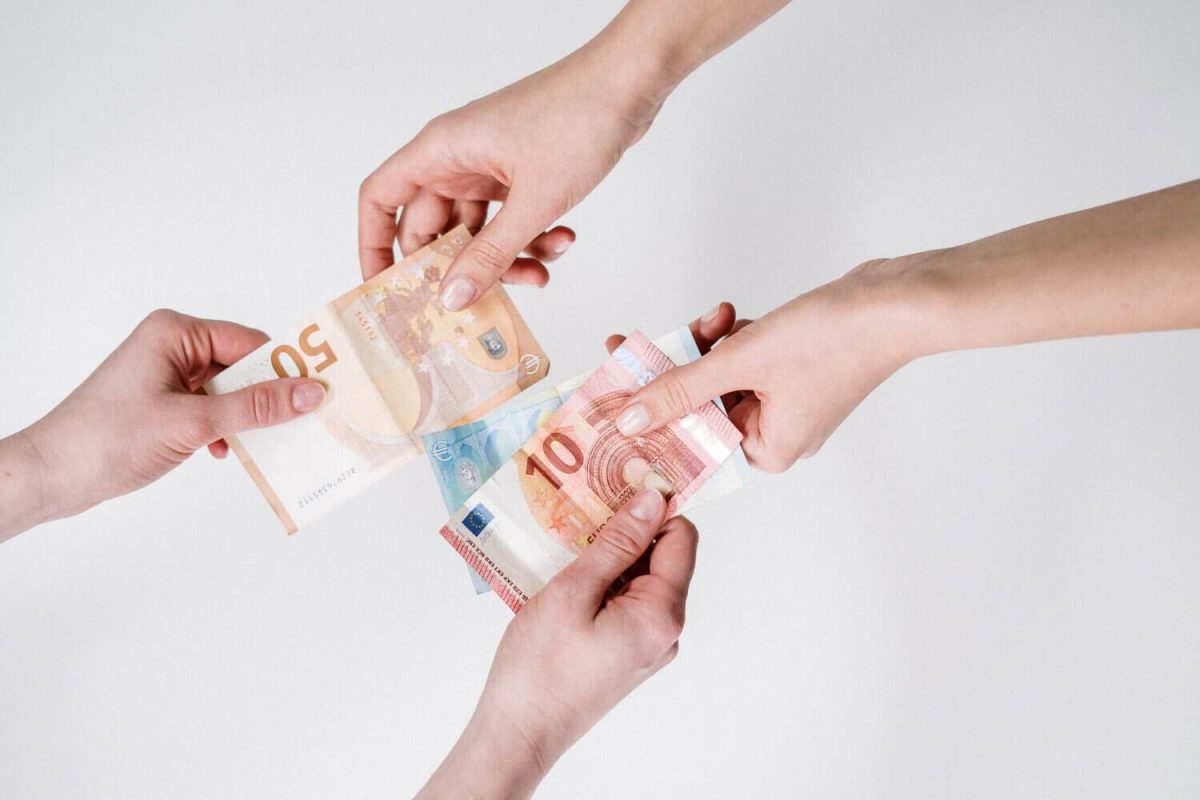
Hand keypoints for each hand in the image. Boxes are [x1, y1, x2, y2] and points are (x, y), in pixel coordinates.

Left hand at [2, 309, 324, 537]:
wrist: (52, 475)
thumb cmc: (107, 439)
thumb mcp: (192, 422)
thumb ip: (255, 407)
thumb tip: (309, 392)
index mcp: (176, 333)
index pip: (251, 343)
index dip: (286, 368)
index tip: (320, 391)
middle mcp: (173, 347)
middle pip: (244, 366)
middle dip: (268, 396)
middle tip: (304, 420)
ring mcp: (168, 376)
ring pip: (230, 391)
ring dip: (247, 418)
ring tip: (264, 442)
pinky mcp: (164, 404)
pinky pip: (213, 409)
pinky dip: (225, 429)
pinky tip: (224, 452)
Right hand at [359, 41, 669, 309]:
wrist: (628, 85)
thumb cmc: (576, 119)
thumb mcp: (532, 202)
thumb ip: (490, 255)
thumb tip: (451, 297)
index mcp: (441, 151)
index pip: (381, 199)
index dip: (374, 245)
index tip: (385, 288)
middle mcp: (457, 158)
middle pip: (433, 227)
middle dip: (459, 267)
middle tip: (478, 301)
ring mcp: (489, 166)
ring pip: (478, 232)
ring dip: (507, 259)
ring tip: (540, 273)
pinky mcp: (520, 174)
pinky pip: (510, 221)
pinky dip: (532, 239)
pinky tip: (562, 240)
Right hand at [419, 489, 696, 797]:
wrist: (520, 732)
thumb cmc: (540, 668)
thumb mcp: (573, 592)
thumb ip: (617, 544)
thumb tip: (652, 500)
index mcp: (661, 614)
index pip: (681, 538)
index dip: (654, 508)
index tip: (619, 486)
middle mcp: (666, 631)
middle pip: (662, 558)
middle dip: (625, 530)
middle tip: (581, 511)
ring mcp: (648, 645)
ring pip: (640, 579)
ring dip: (608, 557)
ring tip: (566, 546)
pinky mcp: (628, 653)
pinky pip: (625, 603)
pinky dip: (602, 583)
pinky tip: (566, 578)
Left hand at [611, 258, 926, 472]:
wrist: (895, 301)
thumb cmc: (834, 341)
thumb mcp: (740, 363)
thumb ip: (680, 390)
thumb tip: (630, 419)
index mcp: (766, 450)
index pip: (690, 442)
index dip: (649, 418)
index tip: (611, 396)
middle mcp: (776, 433)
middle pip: (700, 405)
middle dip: (678, 369)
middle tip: (636, 346)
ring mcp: (787, 401)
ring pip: (720, 376)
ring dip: (707, 344)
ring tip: (713, 319)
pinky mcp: (794, 369)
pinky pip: (745, 358)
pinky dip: (733, 337)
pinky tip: (731, 316)